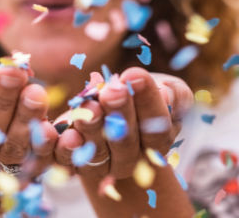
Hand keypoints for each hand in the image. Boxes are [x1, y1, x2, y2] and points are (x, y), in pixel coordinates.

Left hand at [54, 67, 193, 178]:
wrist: (112, 107)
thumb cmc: (143, 94)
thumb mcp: (167, 89)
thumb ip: (174, 93)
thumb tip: (166, 94)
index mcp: (158, 140)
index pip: (157, 126)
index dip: (148, 101)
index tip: (135, 75)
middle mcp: (132, 158)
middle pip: (126, 140)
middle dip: (119, 112)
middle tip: (113, 90)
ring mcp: (104, 164)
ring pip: (98, 151)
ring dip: (92, 128)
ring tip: (89, 104)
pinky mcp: (76, 163)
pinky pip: (69, 161)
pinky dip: (66, 149)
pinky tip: (65, 133)